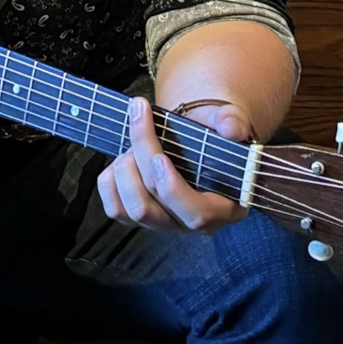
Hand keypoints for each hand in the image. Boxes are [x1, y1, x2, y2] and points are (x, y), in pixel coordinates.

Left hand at [97, 97, 250, 232]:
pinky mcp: (142, 216)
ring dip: (124, 171)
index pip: (197, 214)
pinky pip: (115, 210)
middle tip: (140, 124)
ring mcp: (165, 223)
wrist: (200, 136)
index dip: (172, 189)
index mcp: (224, 207)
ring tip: (133, 144)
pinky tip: (123, 159)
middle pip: (151, 209)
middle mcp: (191, 222)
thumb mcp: (229, 121)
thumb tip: (232, 129)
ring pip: (130, 211)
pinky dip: (110, 181)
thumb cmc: (216, 133)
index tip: (159, 158)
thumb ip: (232, 121)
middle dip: (140, 163)